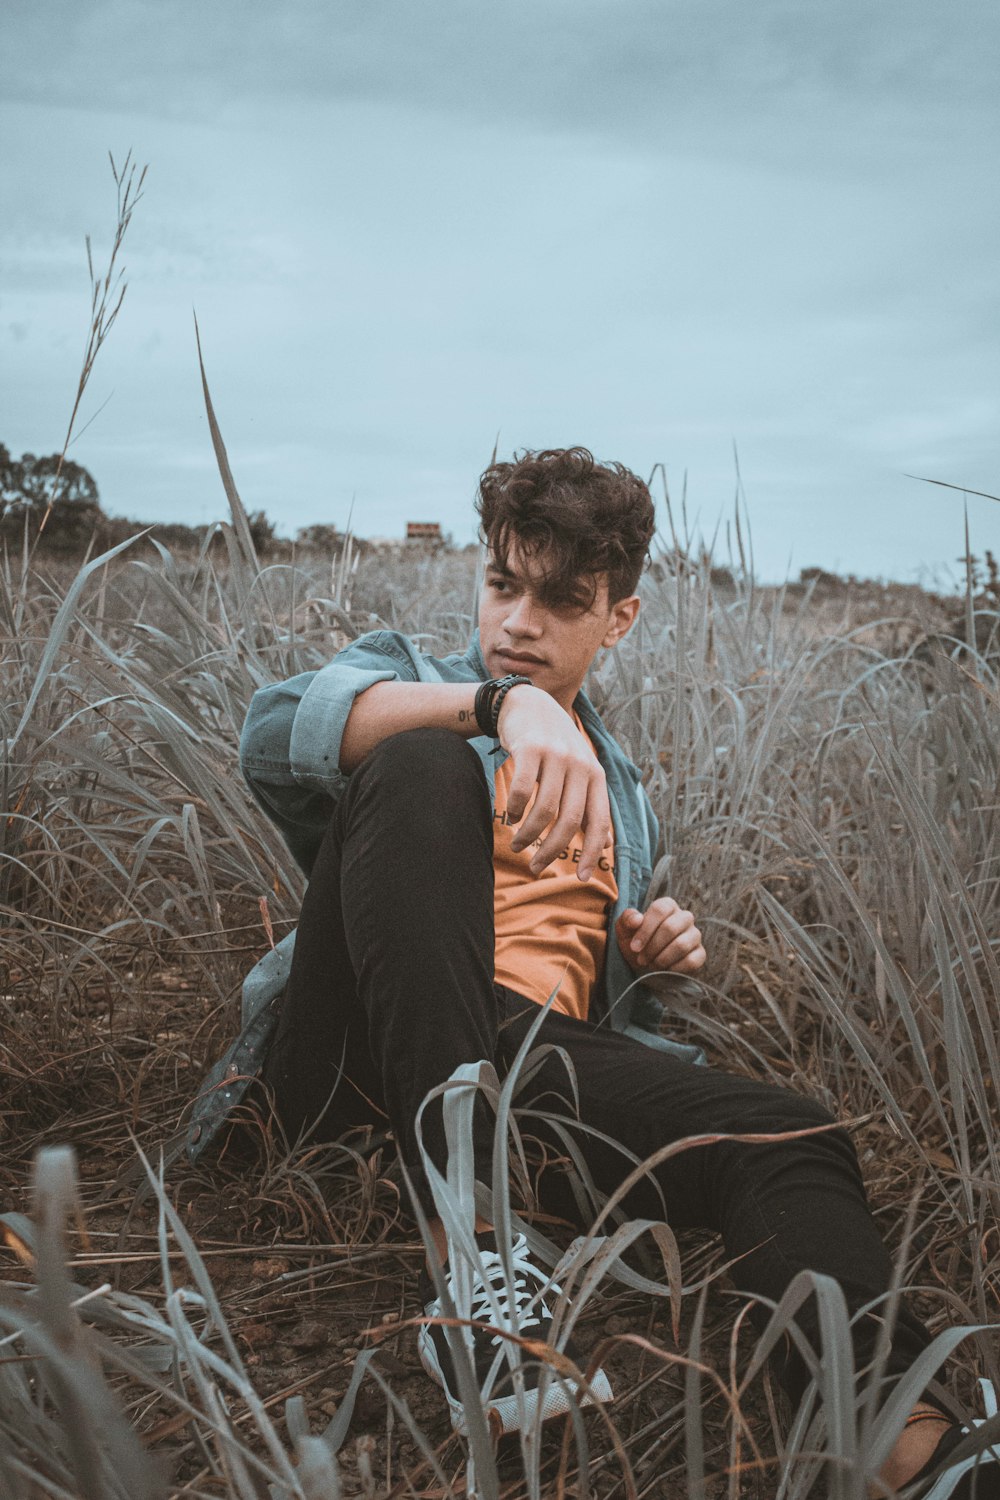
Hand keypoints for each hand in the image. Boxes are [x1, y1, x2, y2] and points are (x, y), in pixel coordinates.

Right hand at [496, 685, 611, 879]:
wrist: (528, 705)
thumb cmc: (554, 747)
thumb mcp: (579, 771)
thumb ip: (590, 804)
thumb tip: (604, 845)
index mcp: (595, 776)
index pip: (598, 821)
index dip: (591, 853)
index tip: (582, 878)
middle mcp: (580, 765)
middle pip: (568, 821)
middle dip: (551, 851)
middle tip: (536, 868)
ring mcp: (556, 755)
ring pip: (544, 810)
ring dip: (528, 835)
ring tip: (517, 845)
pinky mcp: (531, 748)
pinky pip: (523, 790)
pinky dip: (516, 810)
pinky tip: (511, 817)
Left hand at [616, 899, 705, 974]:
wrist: (645, 965)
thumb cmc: (636, 943)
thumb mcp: (624, 930)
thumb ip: (627, 920)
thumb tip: (637, 919)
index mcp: (667, 906)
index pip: (660, 909)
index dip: (646, 929)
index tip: (634, 946)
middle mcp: (684, 917)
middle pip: (671, 928)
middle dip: (652, 947)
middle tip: (642, 959)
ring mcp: (694, 935)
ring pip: (682, 945)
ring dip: (662, 959)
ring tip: (652, 964)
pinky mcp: (700, 953)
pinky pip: (692, 960)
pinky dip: (674, 968)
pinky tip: (665, 970)